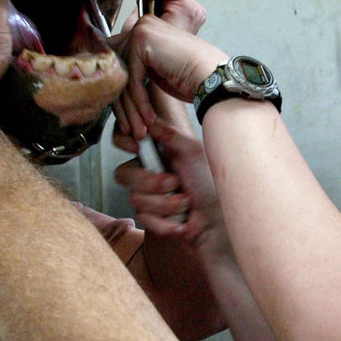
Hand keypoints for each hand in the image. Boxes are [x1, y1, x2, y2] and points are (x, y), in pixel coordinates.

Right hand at [113, 120, 222, 243]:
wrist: (217, 217)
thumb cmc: (209, 182)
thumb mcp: (193, 152)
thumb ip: (170, 135)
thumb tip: (149, 119)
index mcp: (154, 152)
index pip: (124, 140)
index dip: (123, 141)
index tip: (136, 146)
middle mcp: (145, 171)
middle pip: (123, 174)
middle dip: (150, 182)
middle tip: (175, 182)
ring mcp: (145, 195)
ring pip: (136, 199)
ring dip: (167, 203)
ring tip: (186, 202)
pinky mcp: (148, 217)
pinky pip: (145, 218)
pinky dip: (167, 221)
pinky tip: (182, 220)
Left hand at [114, 0, 223, 138]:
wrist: (215, 78)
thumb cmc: (194, 77)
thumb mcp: (157, 70)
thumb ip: (136, 70)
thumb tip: (113, 85)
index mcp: (144, 28)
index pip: (121, 63)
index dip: (123, 95)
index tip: (129, 119)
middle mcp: (141, 24)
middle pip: (120, 71)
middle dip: (125, 106)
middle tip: (131, 129)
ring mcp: (141, 30)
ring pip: (125, 79)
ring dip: (132, 110)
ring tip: (139, 130)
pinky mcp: (143, 42)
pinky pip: (133, 80)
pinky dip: (140, 104)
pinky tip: (149, 120)